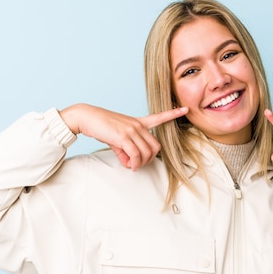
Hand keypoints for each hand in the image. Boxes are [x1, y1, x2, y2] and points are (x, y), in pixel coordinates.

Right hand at [60, 104, 187, 170]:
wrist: (87, 117)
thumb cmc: (101, 127)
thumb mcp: (116, 138)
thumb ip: (126, 150)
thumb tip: (130, 163)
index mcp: (138, 122)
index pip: (159, 117)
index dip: (173, 114)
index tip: (185, 108)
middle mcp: (138, 125)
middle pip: (155, 147)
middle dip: (149, 159)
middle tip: (137, 164)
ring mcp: (132, 130)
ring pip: (146, 153)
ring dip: (140, 163)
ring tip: (130, 165)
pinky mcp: (124, 136)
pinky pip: (135, 155)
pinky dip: (133, 163)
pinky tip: (129, 165)